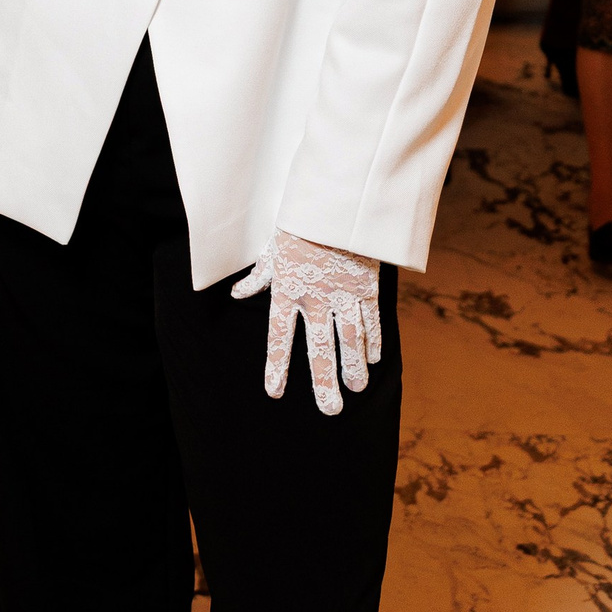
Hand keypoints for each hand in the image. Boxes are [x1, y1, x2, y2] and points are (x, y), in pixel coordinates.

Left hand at [232, 230, 380, 417]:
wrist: (335, 200)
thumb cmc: (299, 224)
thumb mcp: (272, 250)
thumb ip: (258, 278)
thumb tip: (238, 294)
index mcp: (287, 290)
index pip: (278, 336)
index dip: (276, 365)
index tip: (274, 391)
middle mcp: (315, 297)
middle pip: (319, 347)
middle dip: (323, 382)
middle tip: (330, 410)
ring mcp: (343, 293)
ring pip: (350, 339)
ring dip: (353, 366)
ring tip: (356, 389)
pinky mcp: (367, 285)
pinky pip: (371, 319)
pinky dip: (373, 339)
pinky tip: (374, 359)